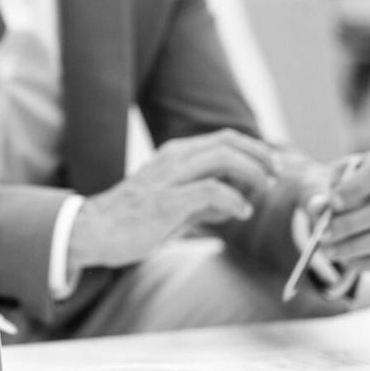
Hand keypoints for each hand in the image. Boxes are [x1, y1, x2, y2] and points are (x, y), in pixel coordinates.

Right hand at [69, 129, 275, 271]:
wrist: (93, 231)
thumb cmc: (131, 220)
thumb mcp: (173, 204)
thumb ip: (203, 199)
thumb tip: (234, 203)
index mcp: (174, 155)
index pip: (224, 139)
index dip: (254, 150)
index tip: (272, 167)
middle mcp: (173, 158)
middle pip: (229, 142)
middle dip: (261, 157)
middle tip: (276, 175)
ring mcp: (170, 177)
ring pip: (223, 158)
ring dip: (252, 172)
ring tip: (263, 190)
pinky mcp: (167, 200)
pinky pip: (212, 190)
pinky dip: (234, 199)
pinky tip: (241, 212)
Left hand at [300, 149, 369, 272]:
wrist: (344, 206)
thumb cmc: (335, 192)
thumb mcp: (321, 188)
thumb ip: (318, 197)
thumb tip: (320, 208)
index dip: (357, 188)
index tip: (333, 202)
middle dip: (351, 224)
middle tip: (324, 234)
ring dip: (354, 246)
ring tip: (327, 249)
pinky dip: (367, 262)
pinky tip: (346, 260)